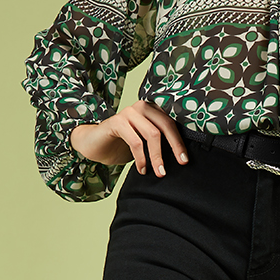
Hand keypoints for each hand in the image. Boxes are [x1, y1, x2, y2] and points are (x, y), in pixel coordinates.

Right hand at [69, 101, 186, 177]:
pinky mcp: (117, 121)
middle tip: (179, 164)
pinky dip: (141, 158)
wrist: (94, 145)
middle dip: (174, 147)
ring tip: (159, 172)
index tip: (185, 160)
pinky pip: (135, 141)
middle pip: (165, 126)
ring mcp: (129, 112)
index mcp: (152, 110)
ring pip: (152, 134)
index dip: (180, 141)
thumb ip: (160, 143)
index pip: (172, 123)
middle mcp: (142, 107)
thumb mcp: (145, 143)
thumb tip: (181, 157)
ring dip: (157, 156)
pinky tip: (142, 169)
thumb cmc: (121, 144)